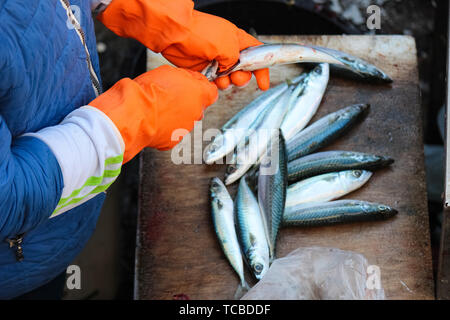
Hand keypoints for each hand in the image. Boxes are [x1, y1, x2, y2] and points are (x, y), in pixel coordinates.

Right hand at [90, 65, 217, 162]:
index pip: (212, 91)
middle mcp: (197, 113)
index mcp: (200, 95)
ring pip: (185, 120)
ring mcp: (186, 129)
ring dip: (176, 115)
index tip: (193, 86)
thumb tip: (191, 78)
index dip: (201, 88)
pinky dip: (165, 127)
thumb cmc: (148, 91)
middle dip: (188, 102)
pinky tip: (154, 119)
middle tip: (170, 96)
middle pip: (198, 107)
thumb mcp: (170, 71)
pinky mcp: (173, 141)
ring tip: (159, 107)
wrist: (133, 113)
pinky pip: (173, 132)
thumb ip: (187, 77)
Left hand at [161, 10, 269, 90]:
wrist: (176, 34)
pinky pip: (214, 82)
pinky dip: (215, 85)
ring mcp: (215, 60)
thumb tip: (231, 69)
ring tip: (221, 78)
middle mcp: (228, 51)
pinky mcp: (203, 69)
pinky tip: (212, 81)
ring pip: (228, 79)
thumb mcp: (228, 45)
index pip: (256, 55)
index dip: (262, 69)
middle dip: (242, 78)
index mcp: (237, 41)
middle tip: (235, 77)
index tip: (263, 83)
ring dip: (227, 82)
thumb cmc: (201, 32)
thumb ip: (236, 60)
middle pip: (243, 71)